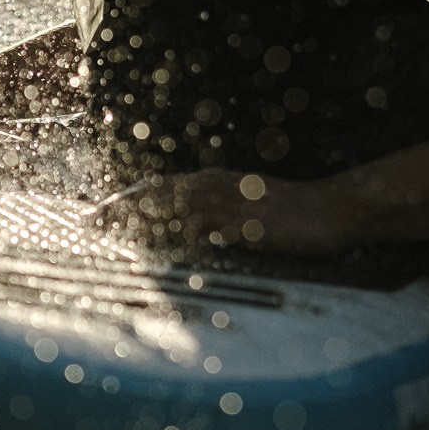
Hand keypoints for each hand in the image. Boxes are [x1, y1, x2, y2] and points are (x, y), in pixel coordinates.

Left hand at [99, 165, 351, 258]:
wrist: (336, 210)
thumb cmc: (294, 213)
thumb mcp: (251, 207)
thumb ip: (219, 215)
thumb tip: (190, 231)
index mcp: (219, 183)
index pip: (163, 187)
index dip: (129, 199)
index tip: (99, 214)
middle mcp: (222, 188)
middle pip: (162, 194)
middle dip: (125, 208)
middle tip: (92, 223)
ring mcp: (237, 206)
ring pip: (180, 209)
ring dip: (145, 220)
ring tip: (114, 233)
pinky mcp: (252, 227)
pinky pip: (212, 230)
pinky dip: (184, 236)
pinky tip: (162, 247)